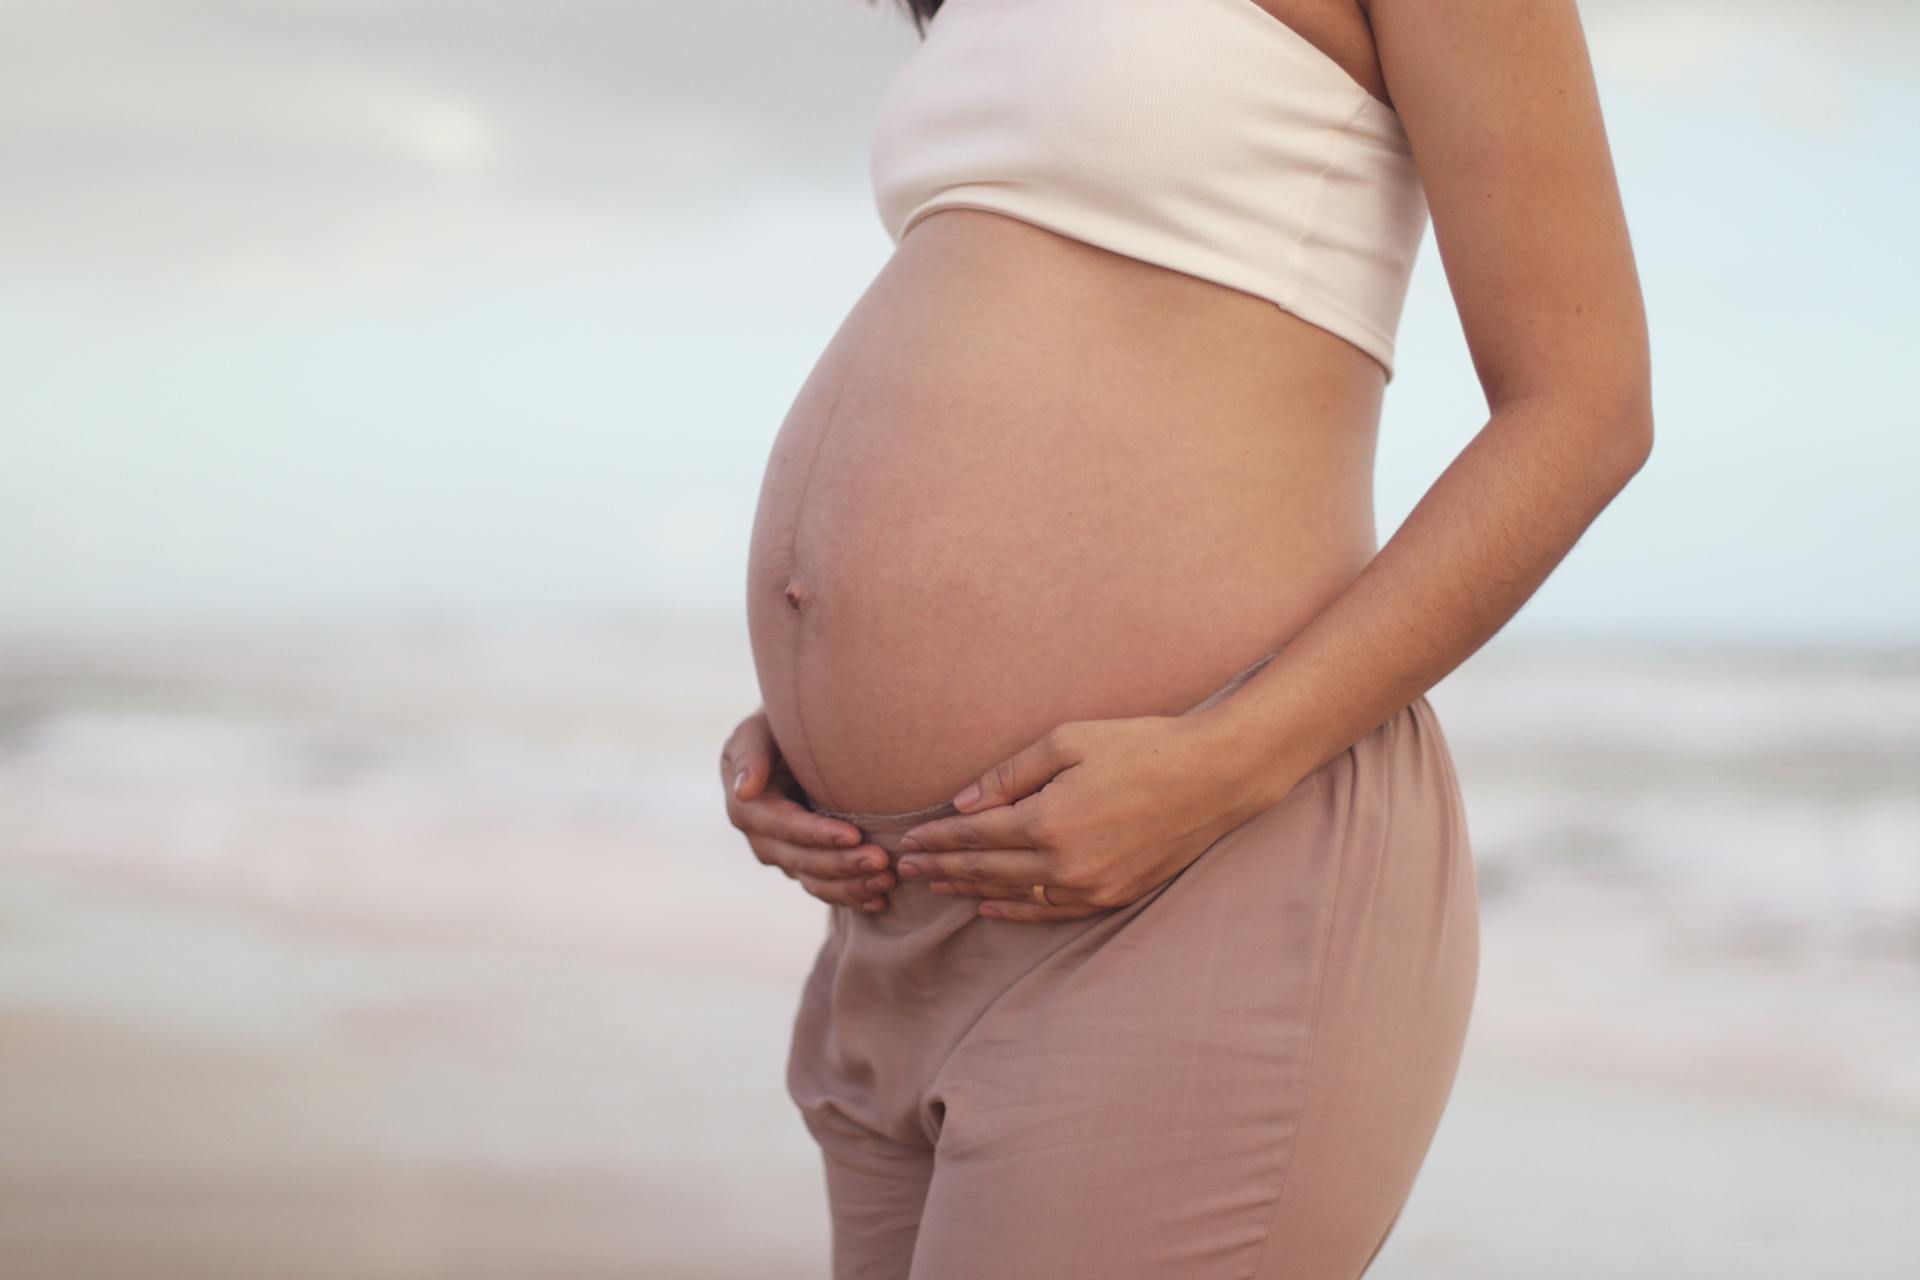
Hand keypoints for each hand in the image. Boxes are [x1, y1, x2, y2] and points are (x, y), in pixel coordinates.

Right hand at [721, 708, 896, 912]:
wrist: (790, 743)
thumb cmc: (775, 728)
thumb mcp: (757, 731)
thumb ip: (750, 755)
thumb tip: (744, 790)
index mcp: (749, 809)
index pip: (786, 828)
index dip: (818, 835)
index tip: (854, 835)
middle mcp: (764, 840)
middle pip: (804, 861)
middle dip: (843, 864)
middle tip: (883, 861)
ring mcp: (785, 857)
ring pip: (817, 882)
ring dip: (852, 886)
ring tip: (887, 881)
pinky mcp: (806, 866)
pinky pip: (826, 889)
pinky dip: (852, 896)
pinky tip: (879, 901)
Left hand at [892, 712, 1277, 921]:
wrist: (1215, 776)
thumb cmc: (1142, 745)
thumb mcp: (1069, 742)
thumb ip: (1010, 774)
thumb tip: (961, 804)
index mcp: (1048, 821)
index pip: (974, 837)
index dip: (936, 840)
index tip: (908, 841)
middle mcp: (1064, 863)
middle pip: (986, 870)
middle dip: (941, 868)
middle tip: (904, 870)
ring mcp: (1091, 886)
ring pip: (1013, 895)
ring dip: (969, 891)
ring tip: (935, 887)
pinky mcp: (1114, 895)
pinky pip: (1051, 912)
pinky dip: (1016, 911)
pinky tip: (989, 907)